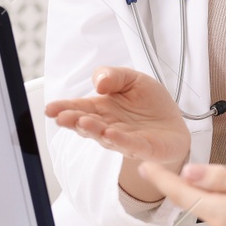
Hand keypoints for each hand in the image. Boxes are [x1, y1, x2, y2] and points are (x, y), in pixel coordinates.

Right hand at [45, 66, 190, 167]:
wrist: (175, 122)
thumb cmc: (149, 102)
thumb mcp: (132, 79)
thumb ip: (113, 76)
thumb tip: (99, 83)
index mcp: (102, 108)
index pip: (79, 108)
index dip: (64, 108)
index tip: (50, 109)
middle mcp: (108, 125)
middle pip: (87, 124)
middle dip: (74, 121)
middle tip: (62, 117)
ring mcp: (123, 140)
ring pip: (105, 136)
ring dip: (93, 130)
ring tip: (83, 122)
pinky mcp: (143, 149)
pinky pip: (130, 145)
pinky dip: (120, 141)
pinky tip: (110, 134)